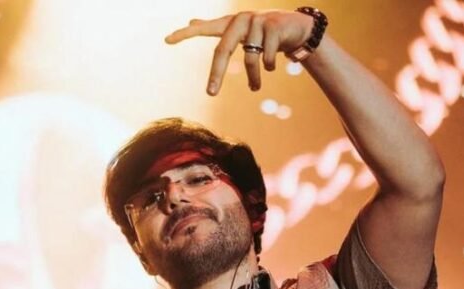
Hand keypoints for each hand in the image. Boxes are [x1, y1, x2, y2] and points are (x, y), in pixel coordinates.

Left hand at [165, 10, 313, 94]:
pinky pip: (268, 56)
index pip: (204, 29)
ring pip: (250, 58)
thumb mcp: (238, 30)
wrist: (296, 27)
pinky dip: (269, 66)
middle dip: (217, 74)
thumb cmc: (262, 32)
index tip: (167, 40)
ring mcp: (257, 22)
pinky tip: (273, 67)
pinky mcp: (274, 27)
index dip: (185, 34)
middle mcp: (240, 20)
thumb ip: (214, 27)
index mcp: (229, 23)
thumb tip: (190, 21)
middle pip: (223, 50)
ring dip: (253, 78)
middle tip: (210, 94)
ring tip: (254, 88)